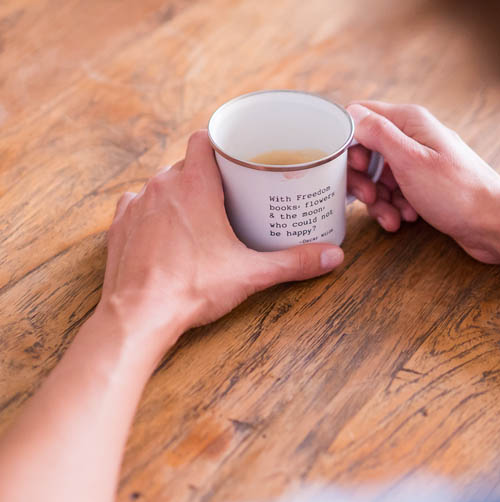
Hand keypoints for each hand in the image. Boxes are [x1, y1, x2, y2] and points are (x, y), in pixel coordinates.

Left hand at [99, 130, 344, 337]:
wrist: (139, 315)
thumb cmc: (192, 288)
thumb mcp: (250, 273)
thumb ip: (294, 262)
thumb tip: (333, 256)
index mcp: (195, 185)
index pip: (204, 139)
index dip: (221, 144)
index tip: (238, 157)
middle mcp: (162, 186)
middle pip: (187, 164)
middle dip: (208, 175)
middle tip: (232, 195)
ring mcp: (136, 205)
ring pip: (162, 184)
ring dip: (180, 193)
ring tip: (201, 215)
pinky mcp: (119, 226)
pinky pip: (138, 206)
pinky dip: (153, 213)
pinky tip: (167, 231)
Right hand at [346, 101, 499, 263]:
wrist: (495, 225)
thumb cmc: (458, 193)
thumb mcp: (410, 161)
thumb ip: (378, 134)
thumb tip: (350, 114)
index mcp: (410, 121)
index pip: (360, 116)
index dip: (349, 143)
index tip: (353, 168)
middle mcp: (414, 137)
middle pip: (367, 151)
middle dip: (363, 178)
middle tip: (371, 197)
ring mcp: (421, 162)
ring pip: (380, 176)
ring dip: (379, 200)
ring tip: (394, 217)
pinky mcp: (426, 185)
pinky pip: (397, 193)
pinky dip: (395, 207)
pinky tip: (406, 219)